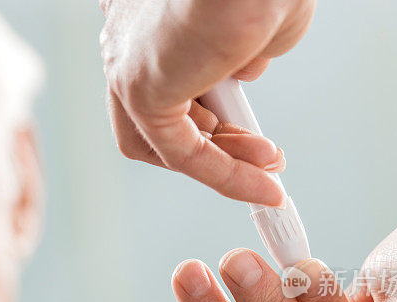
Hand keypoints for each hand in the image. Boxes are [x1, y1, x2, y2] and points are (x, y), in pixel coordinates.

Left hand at [99, 0, 313, 202]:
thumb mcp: (256, 25)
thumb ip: (242, 56)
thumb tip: (241, 74)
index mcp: (145, 18)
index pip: (165, 82)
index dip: (206, 115)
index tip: (245, 134)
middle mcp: (126, 40)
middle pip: (156, 117)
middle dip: (213, 143)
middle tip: (258, 155)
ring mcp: (128, 66)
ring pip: (168, 140)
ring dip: (225, 162)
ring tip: (270, 171)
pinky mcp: (142, 93)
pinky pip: (182, 153)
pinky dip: (224, 176)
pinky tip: (262, 189)